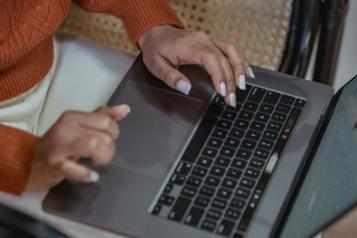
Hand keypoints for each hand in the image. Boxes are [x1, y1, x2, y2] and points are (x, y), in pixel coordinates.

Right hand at [26, 105, 129, 191]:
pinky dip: (87, 174)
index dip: (113, 134)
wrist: (27, 164)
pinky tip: (92, 176)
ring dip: (102, 158)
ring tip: (97, 164)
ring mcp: (59, 146)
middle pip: (103, 135)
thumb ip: (101, 117)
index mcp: (73, 116)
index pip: (106, 121)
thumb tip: (125, 109)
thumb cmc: (58, 146)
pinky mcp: (54, 164)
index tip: (106, 142)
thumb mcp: (78, 127)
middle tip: (101, 156)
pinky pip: (75, 168)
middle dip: (109, 149)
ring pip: (93, 146)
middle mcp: (66, 128)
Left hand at [138, 25, 254, 106]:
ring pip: (231, 52)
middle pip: (223, 59)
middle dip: (230, 81)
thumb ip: (170, 77)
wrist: (156, 33)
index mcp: (189, 46)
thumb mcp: (156, 65)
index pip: (211, 59)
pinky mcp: (212, 42)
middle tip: (231, 100)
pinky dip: (240, 61)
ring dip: (239, 69)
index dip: (219, 75)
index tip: (222, 91)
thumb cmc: (156, 49)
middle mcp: (202, 40)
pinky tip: (247, 72)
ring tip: (242, 87)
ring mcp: (208, 40)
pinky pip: (230, 49)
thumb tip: (186, 88)